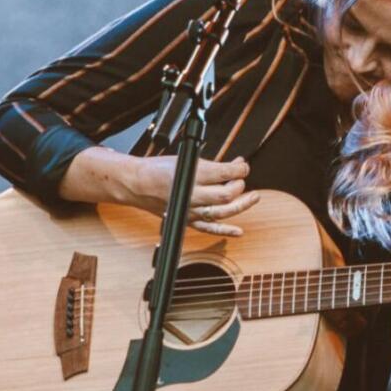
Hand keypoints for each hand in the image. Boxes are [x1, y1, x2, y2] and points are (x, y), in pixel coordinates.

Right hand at [132, 155, 258, 236]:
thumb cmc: (158, 170)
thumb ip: (212, 164)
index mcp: (191, 175)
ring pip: (221, 213)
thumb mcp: (187, 159)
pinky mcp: (187, 220)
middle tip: (241, 179)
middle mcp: (191, 195)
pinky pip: (209, 228)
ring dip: (241, 206)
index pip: (224, 173)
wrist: (137, 184)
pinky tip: (239, 231)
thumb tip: (235, 165)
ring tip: (253, 197)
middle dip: (239, 186)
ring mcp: (190, 210)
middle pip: (225, 195)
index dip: (239, 169)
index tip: (243, 166)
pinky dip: (225, 230)